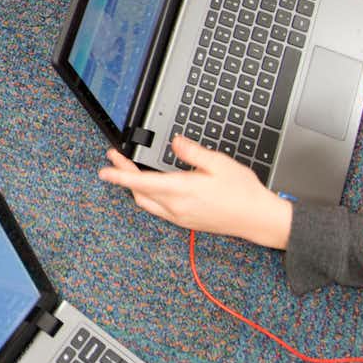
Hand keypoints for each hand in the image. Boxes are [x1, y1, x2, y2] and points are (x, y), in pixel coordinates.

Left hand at [98, 137, 293, 248]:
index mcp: (182, 190)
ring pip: (146, 202)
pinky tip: (150, 187)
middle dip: (123, 175)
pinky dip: (147, 196)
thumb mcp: (219, 163)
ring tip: (128, 171)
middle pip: (139, 192)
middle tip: (115, 159)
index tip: (105, 169)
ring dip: (134, 187)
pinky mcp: (185, 221)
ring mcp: (180, 217)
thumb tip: (174, 141)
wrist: (257, 218)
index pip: (142, 182)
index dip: (120, 175)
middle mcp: (177, 207)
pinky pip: (157, 209)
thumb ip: (192, 152)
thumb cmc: (242, 192)